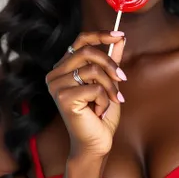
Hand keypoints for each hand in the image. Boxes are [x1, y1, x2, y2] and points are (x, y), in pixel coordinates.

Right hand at [45, 31, 125, 157]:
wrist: (97, 142)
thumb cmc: (101, 114)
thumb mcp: (109, 81)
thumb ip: (112, 60)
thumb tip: (120, 38)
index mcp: (64, 68)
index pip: (80, 41)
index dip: (100, 35)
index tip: (119, 35)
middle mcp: (55, 74)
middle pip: (87, 52)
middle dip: (110, 64)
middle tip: (123, 78)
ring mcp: (56, 86)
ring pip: (93, 70)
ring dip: (109, 86)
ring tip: (111, 100)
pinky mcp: (63, 97)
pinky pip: (94, 88)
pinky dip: (104, 99)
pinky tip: (99, 111)